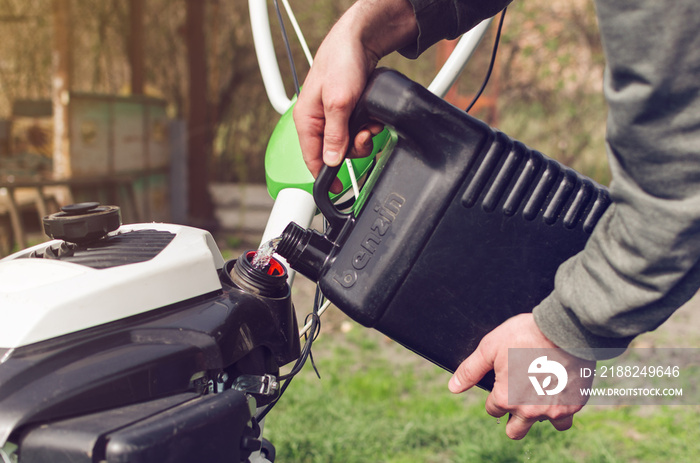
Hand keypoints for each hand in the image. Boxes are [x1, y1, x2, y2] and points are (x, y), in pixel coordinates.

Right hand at [293, 0, 417, 191]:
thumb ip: (335, 134)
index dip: (325, 177)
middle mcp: (318, 122)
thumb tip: (331, 161)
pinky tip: (372, 117)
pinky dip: (368, 127)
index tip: (340, 189)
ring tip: (369, 123)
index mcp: (306, 121)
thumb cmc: (341, 63)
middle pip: (334, 154)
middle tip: (364, 137)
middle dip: (353, 149)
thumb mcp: (338, 103)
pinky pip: (357, 130)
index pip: (311, 159)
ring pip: (349, 143)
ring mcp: (333, 117)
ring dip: (363, 137)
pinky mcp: (348, 111)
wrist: (359, 40)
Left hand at [448, 313, 594, 439]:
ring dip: (538, 415)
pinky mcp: (574, 404)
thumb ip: (471, 370)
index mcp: (506, 398)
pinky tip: (556, 391)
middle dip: (512, 419)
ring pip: (542, 424)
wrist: (565, 328)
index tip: (502, 382)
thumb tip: (453, 388)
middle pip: (515, 431)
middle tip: (517, 398)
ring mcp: (553, 410)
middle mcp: (529, 410)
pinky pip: (565, 417)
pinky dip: (560, 408)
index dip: (495, 396)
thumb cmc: (525, 335)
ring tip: (537, 395)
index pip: (493, 409)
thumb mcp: (490, 348)